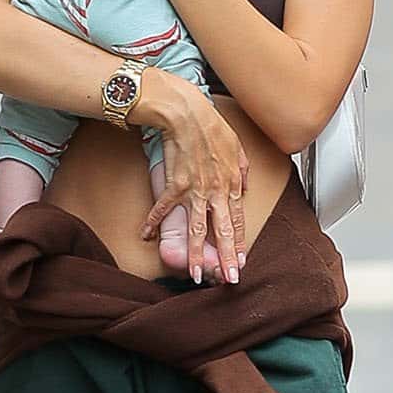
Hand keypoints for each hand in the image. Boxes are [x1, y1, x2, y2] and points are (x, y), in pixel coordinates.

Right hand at [136, 69, 247, 284]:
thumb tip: (245, 185)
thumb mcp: (237, 147)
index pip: (236, 221)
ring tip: (196, 274)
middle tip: (230, 278)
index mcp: (231, 184)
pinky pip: (164, 208)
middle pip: (222, 231)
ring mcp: (195, 191)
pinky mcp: (175, 185)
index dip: (238, 243)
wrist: (188, 114)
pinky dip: (153, 221)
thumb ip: (242, 169)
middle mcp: (216, 192)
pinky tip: (146, 235)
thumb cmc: (211, 126)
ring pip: (196, 229)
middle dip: (226, 258)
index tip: (240, 261)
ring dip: (195, 254)